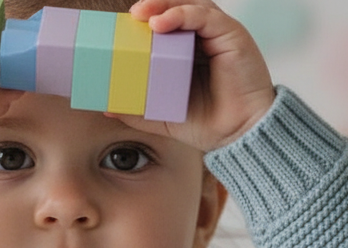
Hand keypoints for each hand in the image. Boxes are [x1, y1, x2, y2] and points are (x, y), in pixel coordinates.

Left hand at [123, 0, 275, 151]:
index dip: (145, 23)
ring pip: (190, 6)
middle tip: (129, 16)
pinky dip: (183, 14)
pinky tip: (162, 23)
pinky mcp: (231, 34)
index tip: (122, 29)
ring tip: (141, 14)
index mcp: (189, 53)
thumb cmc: (208, 125)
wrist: (240, 135)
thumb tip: (107, 107)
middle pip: (176, 10)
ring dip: (164, 5)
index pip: (165, 27)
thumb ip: (138, 111)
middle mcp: (204, 39)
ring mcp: (218, 34)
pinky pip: (205, 15)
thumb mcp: (163, 117)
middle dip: (152, 8)